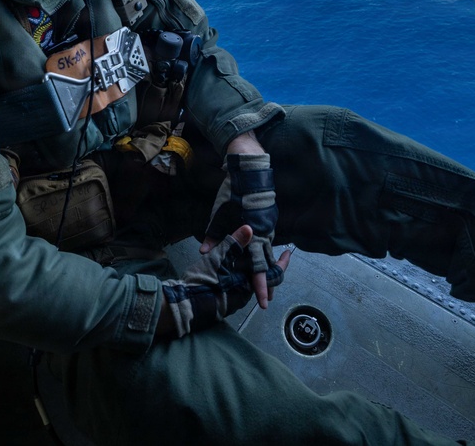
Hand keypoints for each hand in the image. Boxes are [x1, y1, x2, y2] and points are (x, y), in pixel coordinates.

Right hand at [159, 225, 291, 337]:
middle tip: (278, 256)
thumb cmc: (202, 279)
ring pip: (253, 283)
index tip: (289, 253)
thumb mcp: (217, 257)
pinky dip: (246, 278)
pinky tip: (241, 269)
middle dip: (271, 268)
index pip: (273, 273)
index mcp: (247, 280)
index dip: (282, 263)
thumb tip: (250, 228)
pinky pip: (242, 288)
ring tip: (259, 259)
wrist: (184, 304)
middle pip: (265, 280)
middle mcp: (246, 292)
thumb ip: (234, 242)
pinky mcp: (227, 303)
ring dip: (257, 273)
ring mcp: (237, 299)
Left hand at [200, 149, 278, 307]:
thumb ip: (214, 234)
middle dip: (267, 283)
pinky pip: (268, 242)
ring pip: (269, 254)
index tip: (263, 303)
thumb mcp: (219, 214)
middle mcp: (265, 234)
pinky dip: (264, 253)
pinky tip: (259, 259)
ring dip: (266, 269)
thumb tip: (205, 253)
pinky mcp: (269, 221)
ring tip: (264, 284)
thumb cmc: (234, 192)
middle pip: (268, 265)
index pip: (259, 268)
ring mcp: (269, 227)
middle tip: (265, 300)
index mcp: (254, 235)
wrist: (251, 170)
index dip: (261, 287)